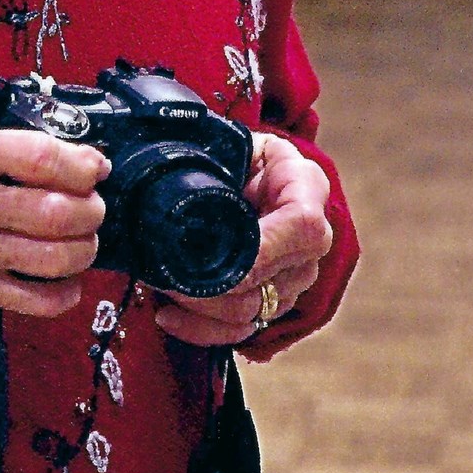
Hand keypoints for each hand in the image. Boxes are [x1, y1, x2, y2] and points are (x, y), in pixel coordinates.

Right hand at [0, 114, 109, 317]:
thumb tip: (62, 153)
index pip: (41, 159)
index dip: (82, 165)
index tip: (95, 167)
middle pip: (57, 213)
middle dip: (91, 210)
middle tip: (92, 205)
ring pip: (55, 259)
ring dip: (85, 249)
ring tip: (83, 239)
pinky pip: (36, 300)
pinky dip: (66, 292)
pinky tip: (67, 278)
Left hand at [154, 131, 333, 346]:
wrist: (248, 172)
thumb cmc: (237, 154)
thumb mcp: (233, 142)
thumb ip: (219, 153)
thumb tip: (179, 170)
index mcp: (305, 188)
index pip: (302, 225)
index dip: (262, 248)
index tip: (214, 257)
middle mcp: (310, 240)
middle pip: (274, 280)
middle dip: (213, 285)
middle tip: (165, 274)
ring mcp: (295, 275)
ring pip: (254, 310)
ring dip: (202, 309)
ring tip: (162, 288)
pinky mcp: (274, 301)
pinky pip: (244, 329)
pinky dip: (204, 330)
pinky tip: (169, 316)